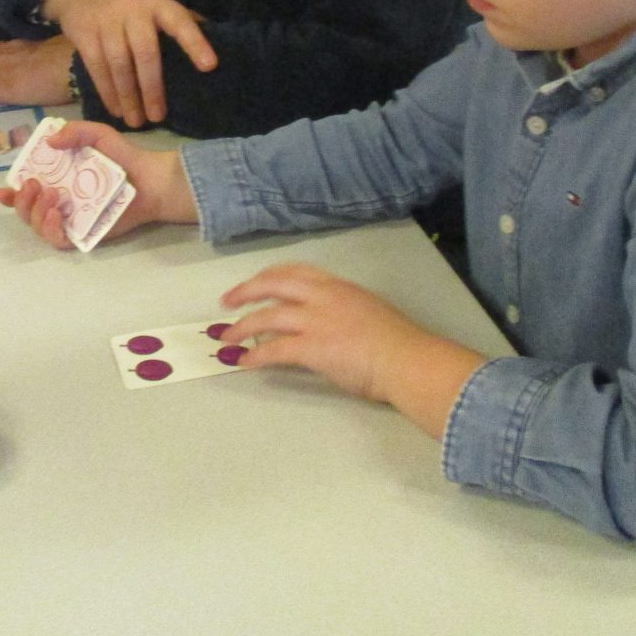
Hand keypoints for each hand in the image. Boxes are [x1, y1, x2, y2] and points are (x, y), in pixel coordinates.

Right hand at [0, 119, 196, 249]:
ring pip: (39, 227)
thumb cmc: (123, 158)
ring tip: (53, 197)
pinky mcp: (84, 234)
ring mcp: (71, 220)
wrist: (150, 180)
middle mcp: (60, 203)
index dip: (10, 195)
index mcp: (57, 181)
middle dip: (22, 202)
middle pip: (27, 211)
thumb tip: (49, 141)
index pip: (26, 191)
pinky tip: (58, 214)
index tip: (1, 191)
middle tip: (35, 186)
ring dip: (36, 213)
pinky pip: (58, 241)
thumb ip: (75, 132)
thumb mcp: (98, 135)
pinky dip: (51, 230)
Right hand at [42, 0, 215, 127]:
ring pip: (119, 65)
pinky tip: (115, 108)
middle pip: (146, 53)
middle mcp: (133, 9)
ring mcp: (106, 21)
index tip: (210, 66)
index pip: (179, 21)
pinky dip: (107, 92)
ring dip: (128, 97)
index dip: (195, 43)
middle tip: (158, 117)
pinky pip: (97, 68)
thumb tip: (209, 40)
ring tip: (136, 121)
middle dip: (153, 89)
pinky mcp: (84, 32)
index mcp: (156, 1)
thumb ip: (174, 18)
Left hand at [219, 263, 484, 438]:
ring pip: (267, 317)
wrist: (408, 360)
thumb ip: (343, 313)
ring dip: (242, 327)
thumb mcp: (367, 312)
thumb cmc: (399, 343)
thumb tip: (326, 326)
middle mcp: (323, 297)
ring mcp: (316, 320)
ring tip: (227, 340)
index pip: (294, 272)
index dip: (269, 277)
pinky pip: (274, 349)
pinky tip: (245, 363)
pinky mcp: (312, 347)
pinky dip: (256, 356)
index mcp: (338, 287)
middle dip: (246, 292)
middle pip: (273, 284)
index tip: (255, 284)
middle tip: (227, 303)